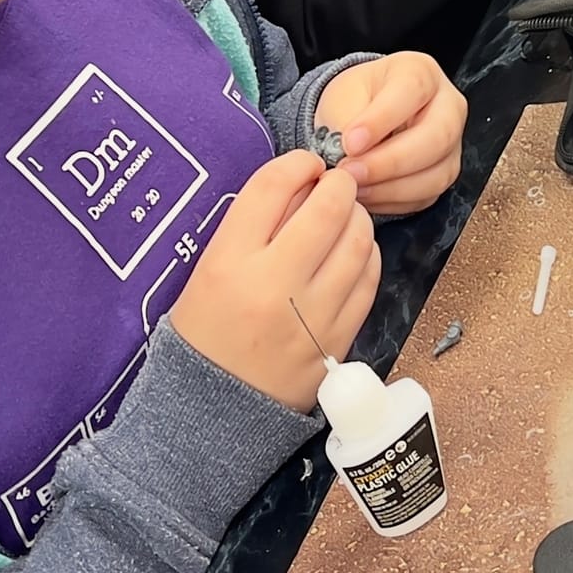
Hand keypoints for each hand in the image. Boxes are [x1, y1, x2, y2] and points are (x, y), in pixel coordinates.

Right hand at [171, 151, 379, 411]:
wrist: (211, 409)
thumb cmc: (204, 333)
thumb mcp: (208, 272)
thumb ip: (249, 228)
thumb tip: (298, 185)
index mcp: (228, 262)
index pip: (271, 188)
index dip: (296, 163)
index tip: (305, 164)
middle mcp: (273, 285)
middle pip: (326, 209)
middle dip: (338, 185)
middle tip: (336, 184)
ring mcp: (311, 315)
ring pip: (357, 242)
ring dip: (359, 218)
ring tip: (348, 216)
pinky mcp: (337, 340)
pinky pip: (368, 281)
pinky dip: (368, 256)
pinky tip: (356, 252)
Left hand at [313, 52, 466, 215]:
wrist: (362, 119)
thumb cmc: (356, 101)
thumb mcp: (342, 98)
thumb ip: (345, 122)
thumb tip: (348, 156)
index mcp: (421, 73)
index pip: (411, 91)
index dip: (381, 120)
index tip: (350, 143)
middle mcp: (448, 106)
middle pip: (437, 137)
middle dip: (390, 162)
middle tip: (351, 173)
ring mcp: (452, 144)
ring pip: (436, 174)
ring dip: (391, 188)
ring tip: (355, 187)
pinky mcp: (443, 174)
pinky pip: (426, 196)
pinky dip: (393, 201)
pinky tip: (367, 195)